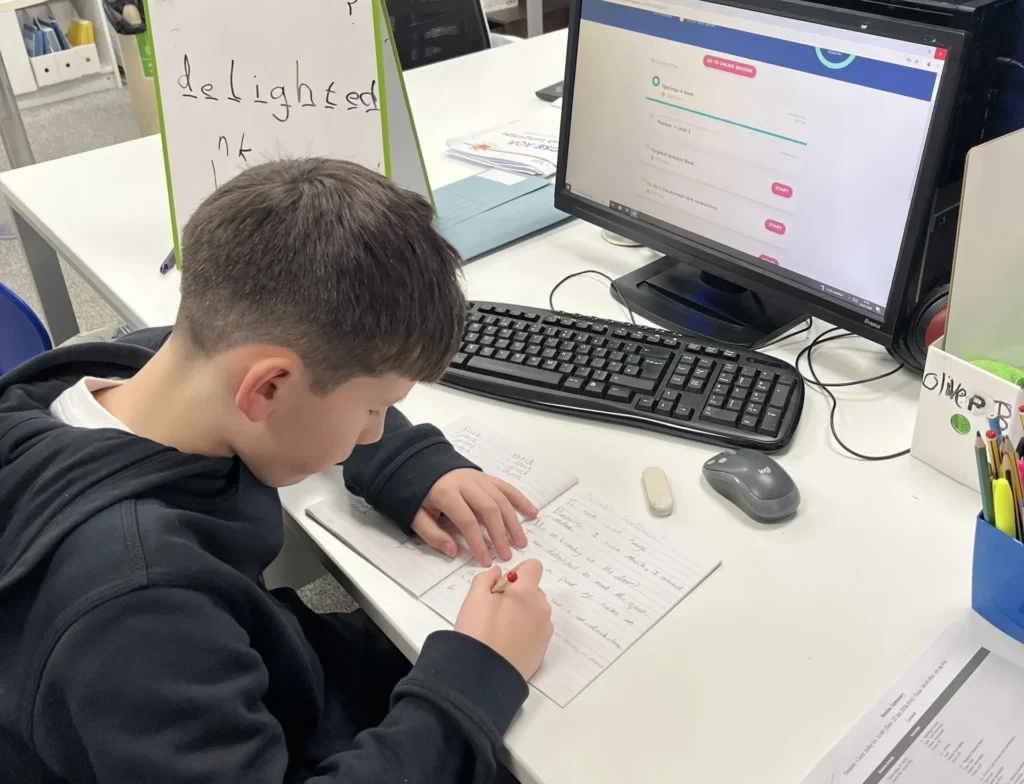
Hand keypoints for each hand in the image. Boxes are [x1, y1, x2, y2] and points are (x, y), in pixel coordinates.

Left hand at [412, 469, 537, 564]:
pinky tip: (532, 513)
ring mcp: (478, 477)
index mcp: (446, 493)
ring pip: (501, 499)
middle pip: (489, 508)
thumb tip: (453, 552)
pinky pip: (506, 487)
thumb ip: (433, 535)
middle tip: (506, 555)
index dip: (477, 542)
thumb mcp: (415, 516)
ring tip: (521, 542)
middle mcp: (466, 483)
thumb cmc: (418, 495)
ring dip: (513, 521)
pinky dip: (520, 500)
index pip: (467, 520)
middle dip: (500, 534)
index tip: (485, 560)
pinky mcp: (486, 476)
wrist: (419, 464)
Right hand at [454, 560, 552, 679]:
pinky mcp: (542, 650)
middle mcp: (542, 609)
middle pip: (534, 591)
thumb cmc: (478, 632)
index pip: (533, 567)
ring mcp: (544, 631)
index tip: (502, 587)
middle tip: (495, 611)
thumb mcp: (474, 598)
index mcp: (527, 593)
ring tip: (500, 631)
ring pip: (535, 612)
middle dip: (518, 595)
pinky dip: (525, 633)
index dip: (517, 573)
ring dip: (522, 614)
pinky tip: (507, 644)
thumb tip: (499, 573)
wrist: (483, 676)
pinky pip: (535, 632)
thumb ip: (487, 578)